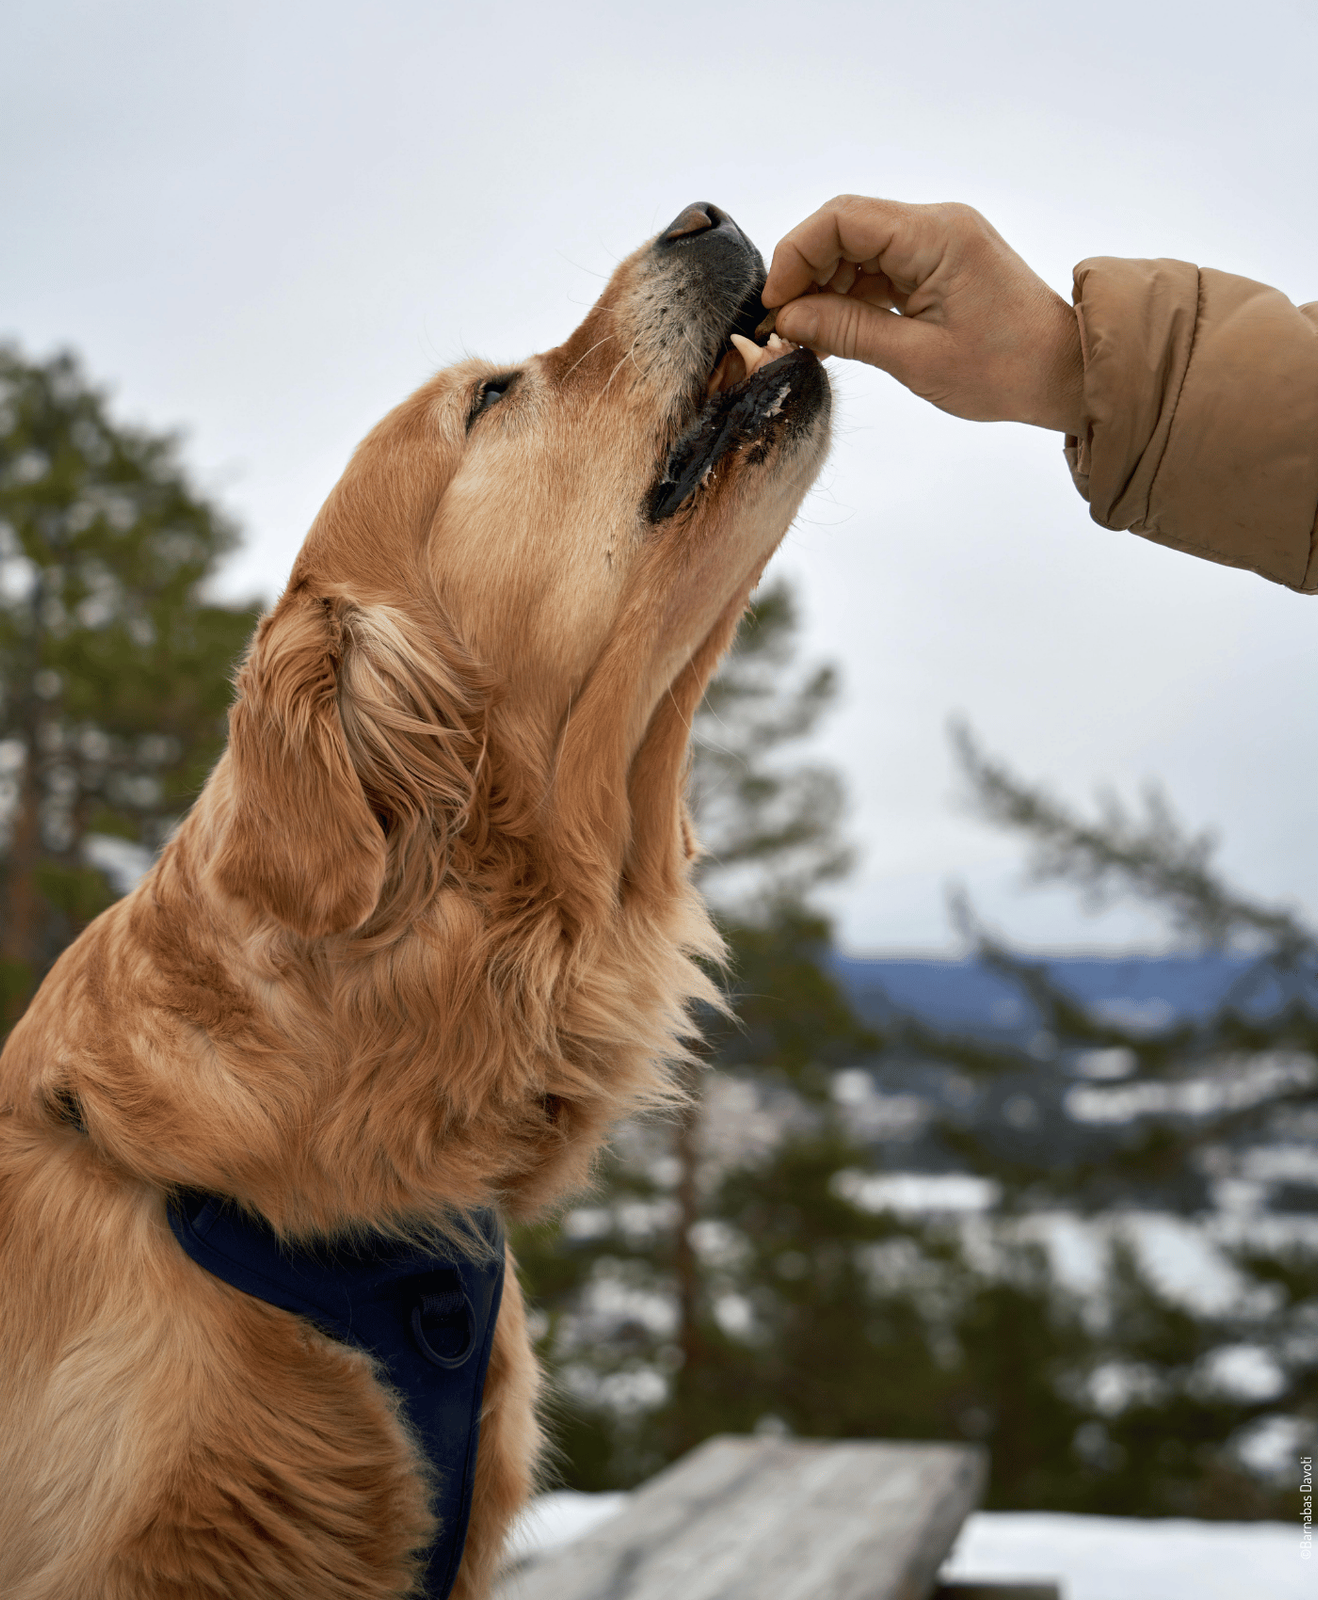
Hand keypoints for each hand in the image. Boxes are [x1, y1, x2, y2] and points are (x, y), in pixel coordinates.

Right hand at [764, 196, 1083, 433]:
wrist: (1066, 374)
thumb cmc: (1005, 369)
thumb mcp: (916, 358)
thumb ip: (847, 330)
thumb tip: (788, 317)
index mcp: (935, 234)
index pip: (842, 218)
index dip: (797, 255)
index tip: (775, 304)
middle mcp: (936, 225)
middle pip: (846, 229)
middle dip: (807, 274)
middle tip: (785, 327)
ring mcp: (939, 243)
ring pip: (860, 250)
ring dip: (827, 289)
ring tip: (809, 338)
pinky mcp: (940, 265)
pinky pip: (881, 269)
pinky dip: (853, 297)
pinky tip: (835, 333)